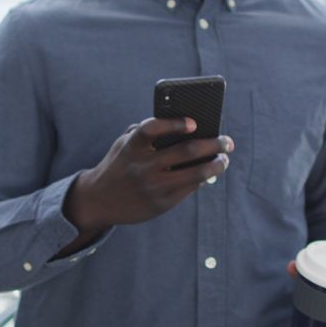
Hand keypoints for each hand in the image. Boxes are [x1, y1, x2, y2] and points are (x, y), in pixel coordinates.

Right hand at [66, 117, 232, 231]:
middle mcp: (143, 167)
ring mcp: (153, 187)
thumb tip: (187, 129)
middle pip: (186, 151)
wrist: (98, 201)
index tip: (194, 123)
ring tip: (224, 159)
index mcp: (132, 147)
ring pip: (196, 174)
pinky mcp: (161, 204)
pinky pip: (190, 188)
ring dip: (216, 164)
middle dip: (213, 144)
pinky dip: (203, 179)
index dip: (174, 124)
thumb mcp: (124, 145)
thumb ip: (147, 133)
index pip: (152, 129)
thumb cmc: (120, 164)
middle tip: (227, 141)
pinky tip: (210, 172)